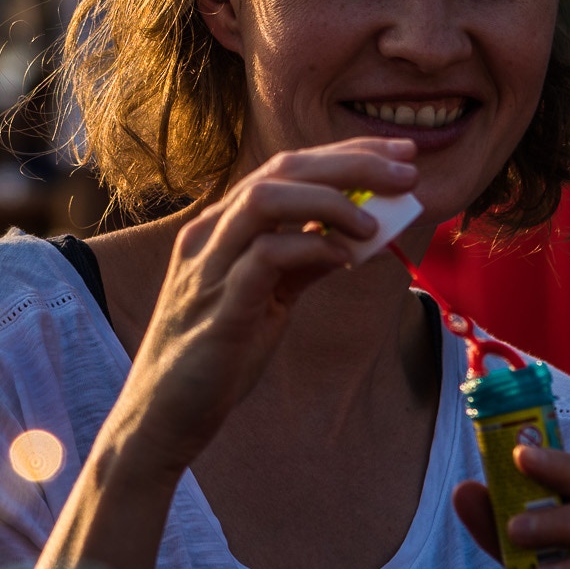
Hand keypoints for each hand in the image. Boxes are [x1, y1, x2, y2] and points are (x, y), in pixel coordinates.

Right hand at [107, 139, 416, 478]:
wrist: (162, 415)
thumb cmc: (216, 355)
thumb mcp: (268, 299)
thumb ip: (302, 263)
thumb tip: (354, 237)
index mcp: (222, 226)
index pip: (287, 167)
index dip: (347, 153)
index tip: (399, 153)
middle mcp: (211, 234)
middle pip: (281, 170)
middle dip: (351, 163)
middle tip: (407, 171)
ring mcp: (210, 268)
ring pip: (266, 200)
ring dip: (330, 201)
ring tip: (375, 221)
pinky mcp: (219, 309)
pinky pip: (265, 257)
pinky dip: (311, 249)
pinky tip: (345, 259)